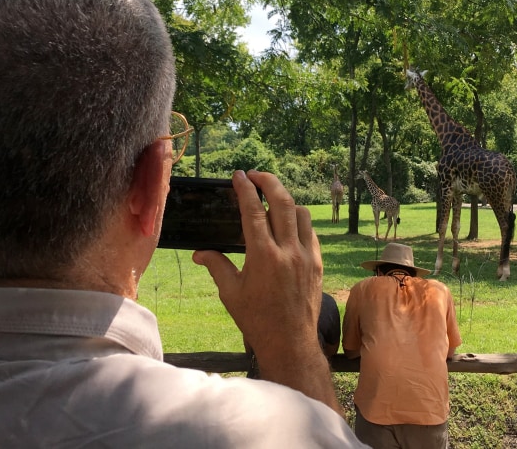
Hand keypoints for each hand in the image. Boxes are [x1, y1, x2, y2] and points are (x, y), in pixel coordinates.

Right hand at [193, 170, 322, 360]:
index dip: (246, 189)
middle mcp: (288, 251)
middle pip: (282, 202)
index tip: (239, 175)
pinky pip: (310, 231)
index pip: (254, 211)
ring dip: (286, 200)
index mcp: (263, 256)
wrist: (290, 342)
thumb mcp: (230, 293)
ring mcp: (306, 255)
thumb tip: (199, 253)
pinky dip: (299, 221)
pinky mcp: (317, 262)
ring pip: (301, 213)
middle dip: (269, 181)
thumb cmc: (256, 319)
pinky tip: (288, 224)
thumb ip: (217, 266)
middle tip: (256, 175)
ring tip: (271, 199)